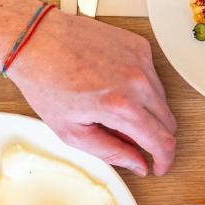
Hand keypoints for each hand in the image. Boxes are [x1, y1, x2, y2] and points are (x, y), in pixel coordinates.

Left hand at [8, 10, 176, 175]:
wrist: (35, 39)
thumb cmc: (45, 81)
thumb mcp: (71, 131)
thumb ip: (111, 152)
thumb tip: (138, 164)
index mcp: (121, 107)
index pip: (162, 141)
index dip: (164, 159)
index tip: (159, 165)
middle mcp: (137, 81)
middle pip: (168, 121)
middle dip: (154, 136)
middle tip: (130, 139)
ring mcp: (141, 61)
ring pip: (162, 99)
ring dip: (146, 110)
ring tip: (114, 107)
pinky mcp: (140, 46)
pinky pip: (153, 76)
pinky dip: (140, 87)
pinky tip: (114, 84)